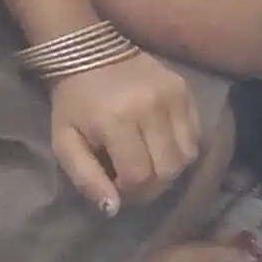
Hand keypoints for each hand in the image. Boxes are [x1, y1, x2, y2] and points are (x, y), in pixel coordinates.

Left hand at [49, 48, 204, 214]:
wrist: (90, 51)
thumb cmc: (74, 103)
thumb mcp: (65, 143)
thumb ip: (86, 179)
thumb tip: (113, 210)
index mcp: (117, 121)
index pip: (140, 177)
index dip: (130, 193)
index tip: (117, 188)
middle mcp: (151, 107)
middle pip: (168, 169)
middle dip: (152, 187)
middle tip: (135, 182)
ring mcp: (173, 95)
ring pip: (188, 155)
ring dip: (170, 170)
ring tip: (150, 165)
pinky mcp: (184, 88)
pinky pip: (196, 133)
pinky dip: (183, 148)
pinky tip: (162, 146)